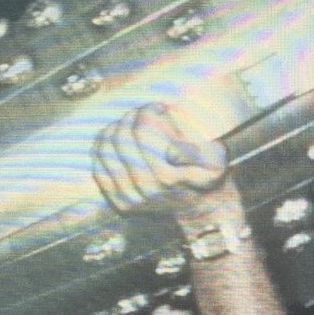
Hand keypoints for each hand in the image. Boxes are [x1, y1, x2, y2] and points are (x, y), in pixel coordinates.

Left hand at [92, 103, 239, 232]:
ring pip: (108, 152)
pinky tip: (110, 138)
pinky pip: (100, 171)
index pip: (143, 132)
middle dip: (129, 118)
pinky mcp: (122, 204)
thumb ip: (193, 151)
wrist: (200, 207)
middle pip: (122, 139)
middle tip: (140, 112)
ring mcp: (132, 199)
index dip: (147, 112)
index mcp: (168, 176)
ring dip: (114, 130)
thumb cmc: (207, 174)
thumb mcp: (213, 159)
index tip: (158, 107)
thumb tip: (168, 151)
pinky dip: (101, 150)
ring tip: (126, 123)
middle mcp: (148, 190)